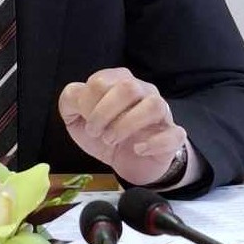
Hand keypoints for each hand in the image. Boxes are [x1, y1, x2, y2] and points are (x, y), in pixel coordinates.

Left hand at [58, 67, 188, 184]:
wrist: (130, 163)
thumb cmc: (105, 133)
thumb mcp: (78, 120)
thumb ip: (70, 101)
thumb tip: (75, 96)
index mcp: (119, 81)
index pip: (100, 81)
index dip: (87, 104)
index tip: (86, 123)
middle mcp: (143, 90)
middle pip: (128, 87)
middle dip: (105, 112)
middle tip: (96, 132)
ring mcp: (162, 111)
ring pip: (153, 105)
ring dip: (127, 124)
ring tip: (112, 140)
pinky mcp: (174, 135)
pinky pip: (174, 133)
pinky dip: (154, 142)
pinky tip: (138, 149)